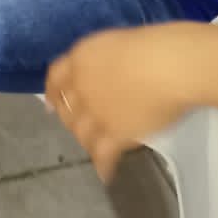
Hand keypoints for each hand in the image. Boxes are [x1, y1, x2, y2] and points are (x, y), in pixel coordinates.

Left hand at [44, 23, 206, 181]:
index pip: (56, 78)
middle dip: (71, 121)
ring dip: (86, 143)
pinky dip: (103, 166)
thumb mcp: (115, 43)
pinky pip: (103, 155)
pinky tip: (106, 174)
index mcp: (80, 58)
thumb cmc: (152, 46)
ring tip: (95, 149)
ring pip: (81, 134)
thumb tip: (110, 75)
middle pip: (67, 109)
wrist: (166, 64)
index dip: (52, 94)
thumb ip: (104, 62)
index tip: (50, 105)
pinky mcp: (115, 133)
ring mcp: (96, 111)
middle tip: (79, 128)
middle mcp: (81, 86)